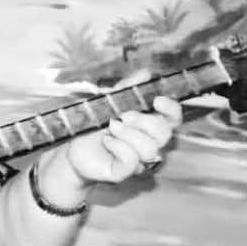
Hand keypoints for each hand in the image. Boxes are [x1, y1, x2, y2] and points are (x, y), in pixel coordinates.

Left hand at [64, 96, 182, 184]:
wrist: (73, 148)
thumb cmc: (95, 125)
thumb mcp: (110, 102)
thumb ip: (128, 88)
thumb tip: (146, 73)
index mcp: (150, 125)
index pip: (173, 119)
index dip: (171, 109)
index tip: (157, 100)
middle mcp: (149, 143)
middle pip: (165, 134)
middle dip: (145, 121)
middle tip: (123, 115)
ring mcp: (139, 160)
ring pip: (149, 149)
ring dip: (128, 134)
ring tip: (110, 126)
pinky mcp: (123, 172)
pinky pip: (132, 161)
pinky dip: (118, 146)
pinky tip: (106, 140)